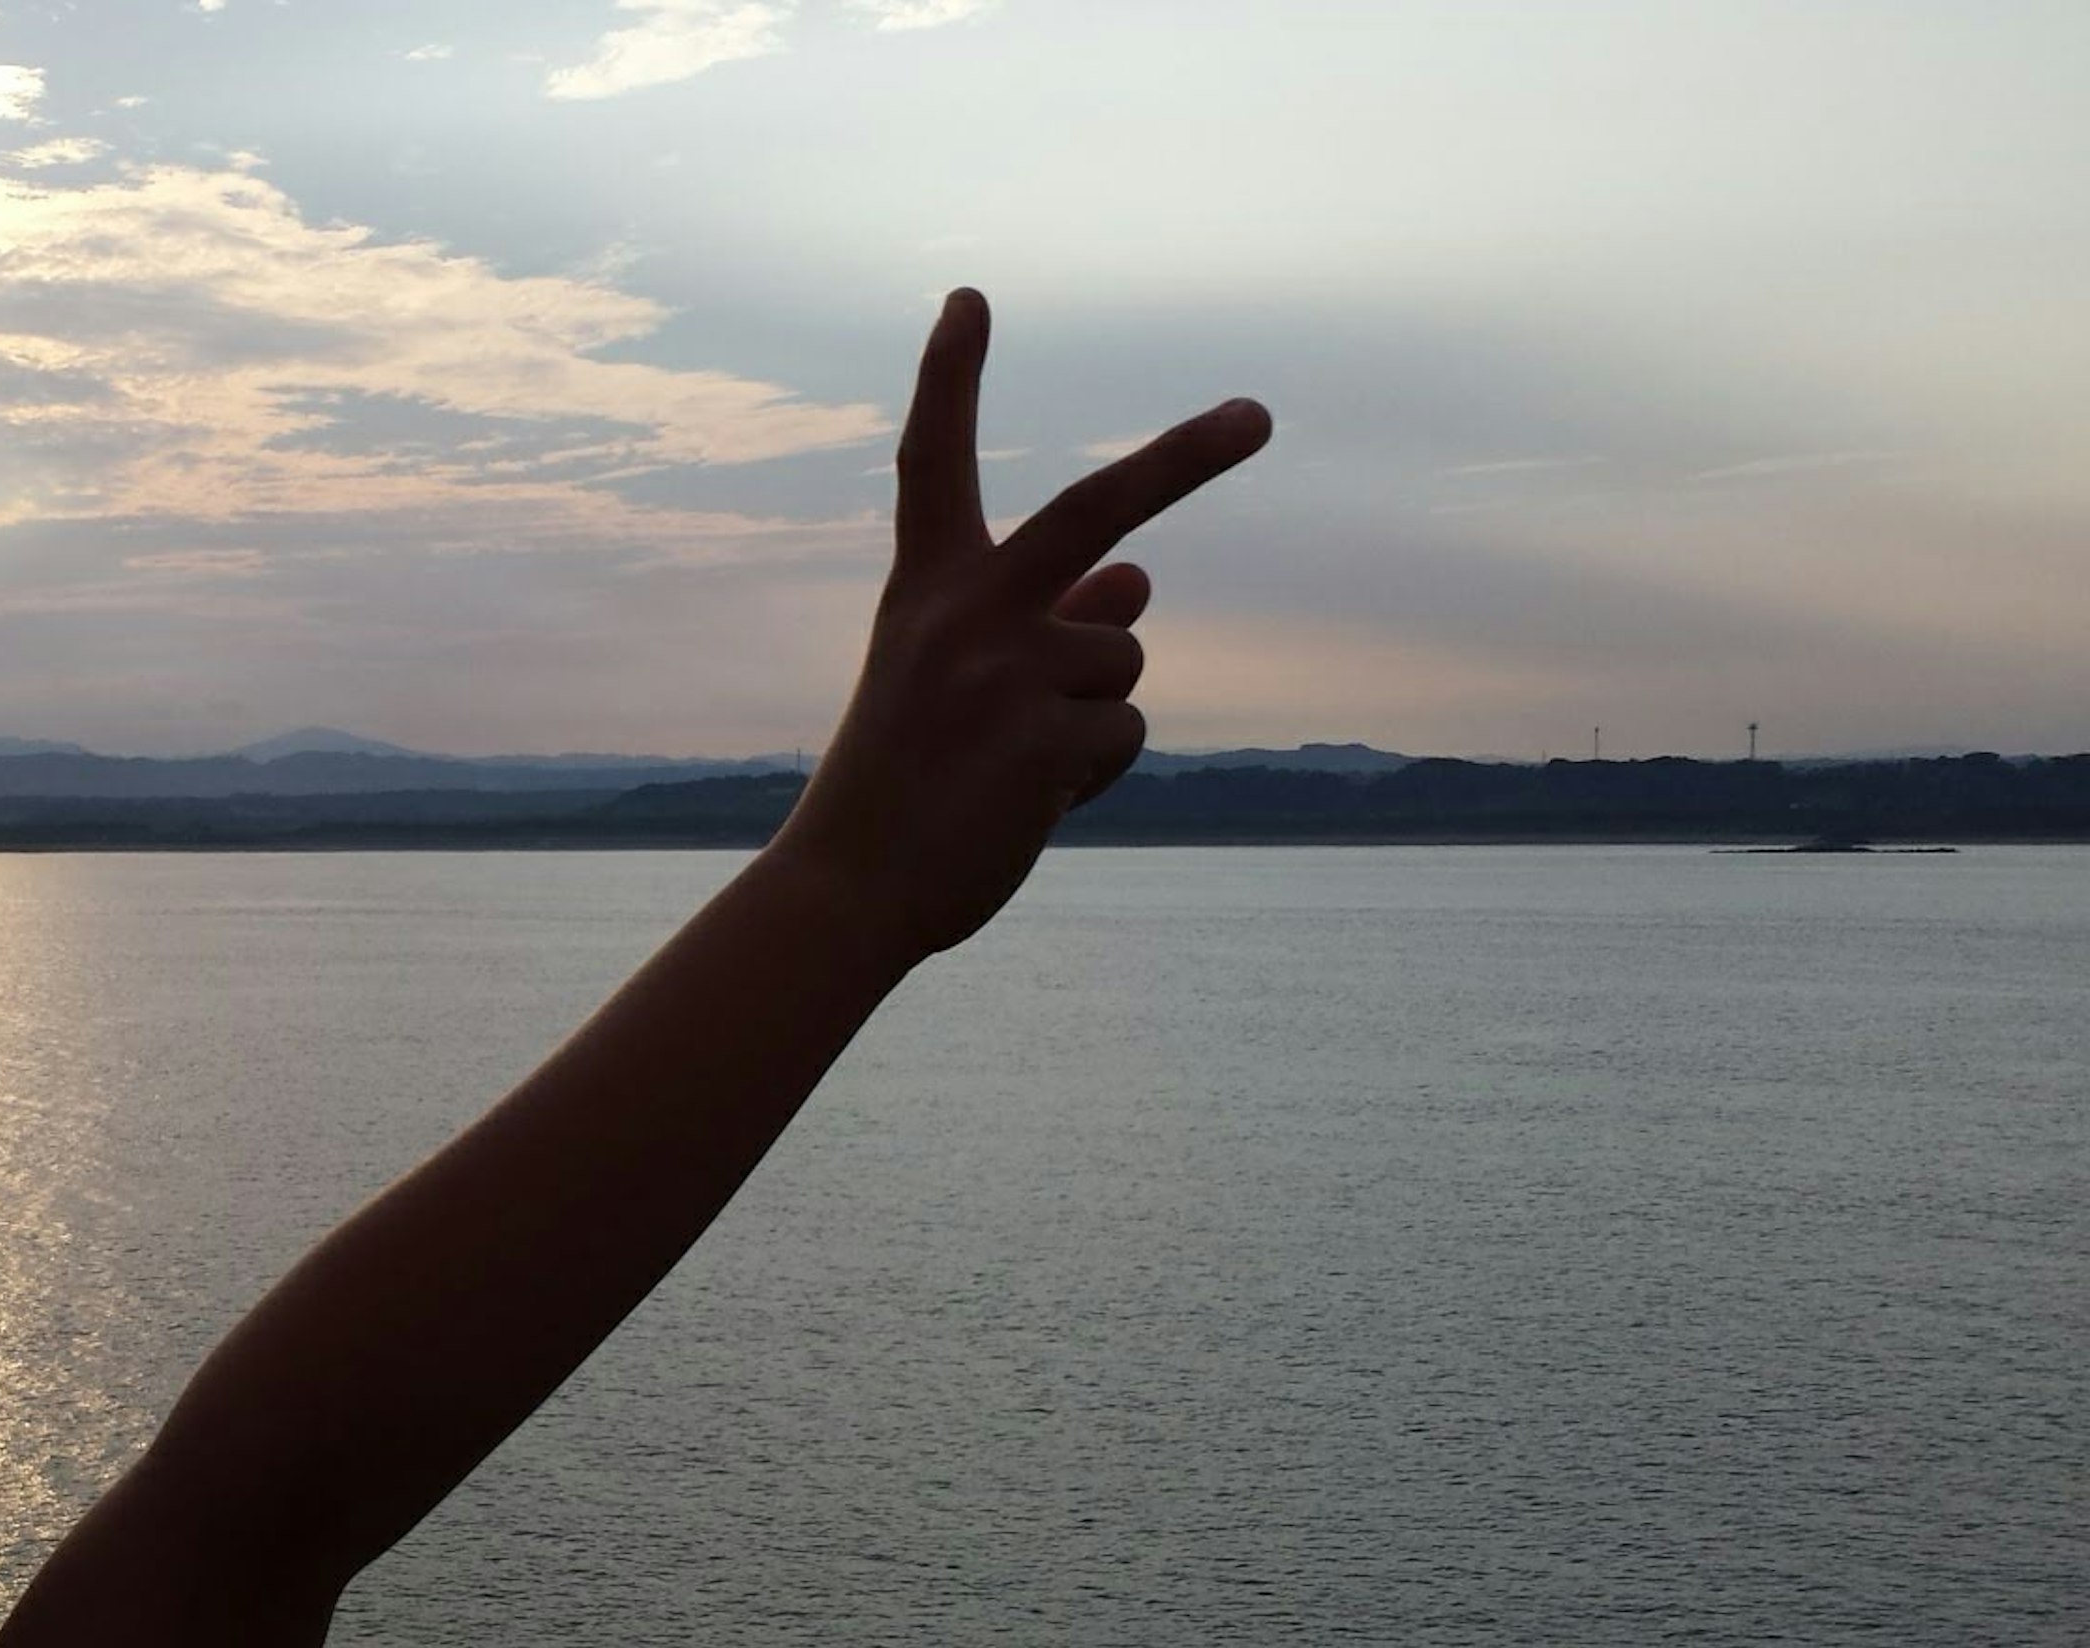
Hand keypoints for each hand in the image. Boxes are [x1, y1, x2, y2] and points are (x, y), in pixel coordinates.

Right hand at [780, 288, 1270, 965]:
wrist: (846, 891)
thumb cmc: (898, 787)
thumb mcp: (952, 686)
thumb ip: (1040, 621)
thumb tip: (1138, 577)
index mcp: (924, 590)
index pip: (931, 463)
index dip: (949, 378)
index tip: (969, 298)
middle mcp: (965, 614)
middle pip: (1095, 510)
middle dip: (1185, 457)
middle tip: (1259, 416)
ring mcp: (1007, 675)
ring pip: (1120, 658)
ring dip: (1093, 712)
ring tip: (1013, 765)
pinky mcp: (1048, 742)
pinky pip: (1124, 736)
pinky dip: (1093, 774)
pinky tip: (1028, 802)